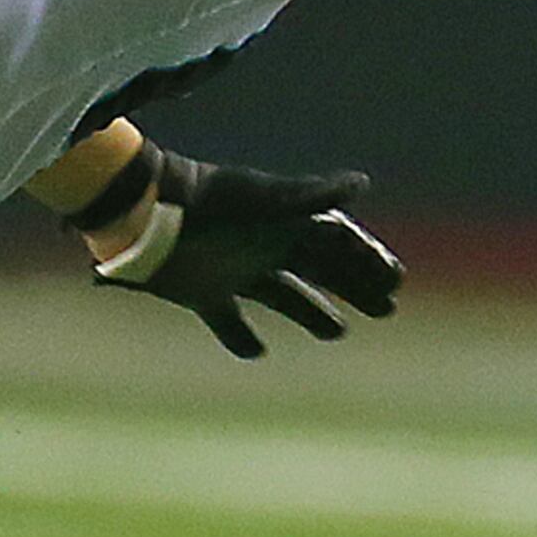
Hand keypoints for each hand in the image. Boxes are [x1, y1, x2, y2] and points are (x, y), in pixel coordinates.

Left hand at [93, 150, 404, 357]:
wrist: (142, 211)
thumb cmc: (206, 203)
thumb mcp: (263, 200)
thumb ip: (310, 196)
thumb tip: (361, 184)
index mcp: (282, 221)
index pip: (336, 241)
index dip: (367, 260)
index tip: (394, 280)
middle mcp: (263, 245)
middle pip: (319, 268)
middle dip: (353, 286)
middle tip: (387, 310)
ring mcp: (233, 269)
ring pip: (283, 293)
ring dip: (312, 311)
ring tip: (339, 331)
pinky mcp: (200, 292)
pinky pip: (226, 318)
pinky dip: (240, 336)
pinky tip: (257, 352)